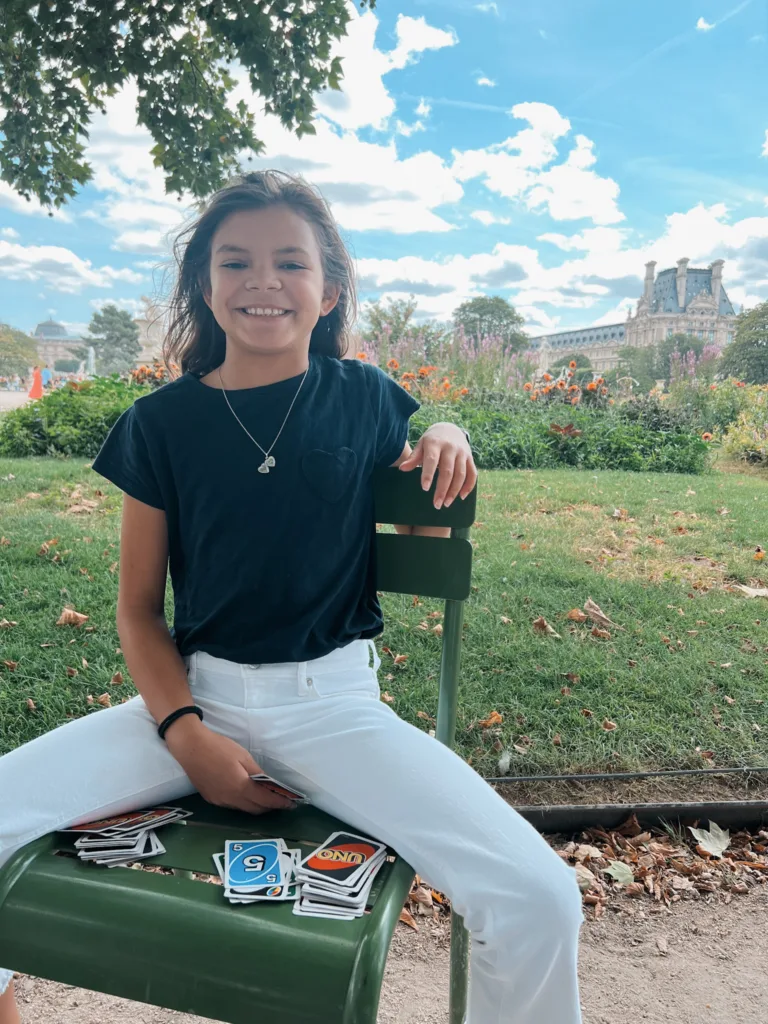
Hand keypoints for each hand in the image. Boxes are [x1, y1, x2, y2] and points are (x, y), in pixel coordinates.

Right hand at [164, 717, 295, 814]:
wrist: (190, 748)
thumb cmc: (219, 748)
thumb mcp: (243, 756)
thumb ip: (257, 773)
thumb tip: (269, 784)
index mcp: (240, 788)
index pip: (265, 801)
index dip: (279, 803)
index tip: (291, 804)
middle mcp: (230, 799)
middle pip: (255, 809)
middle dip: (269, 807)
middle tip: (280, 800)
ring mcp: (219, 801)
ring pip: (243, 809)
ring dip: (256, 805)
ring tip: (265, 797)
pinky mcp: (211, 798)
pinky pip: (232, 805)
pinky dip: (242, 802)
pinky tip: (245, 793)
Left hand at [398, 422, 476, 508]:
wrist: (450, 429)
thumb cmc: (431, 441)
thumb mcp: (421, 445)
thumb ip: (413, 458)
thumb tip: (402, 468)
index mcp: (435, 443)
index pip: (432, 460)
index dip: (428, 474)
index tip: (425, 488)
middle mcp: (450, 448)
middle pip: (447, 471)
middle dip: (442, 489)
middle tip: (437, 504)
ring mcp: (462, 453)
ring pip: (461, 474)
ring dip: (454, 491)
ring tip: (446, 503)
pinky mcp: (470, 458)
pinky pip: (472, 474)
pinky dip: (468, 486)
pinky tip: (461, 497)